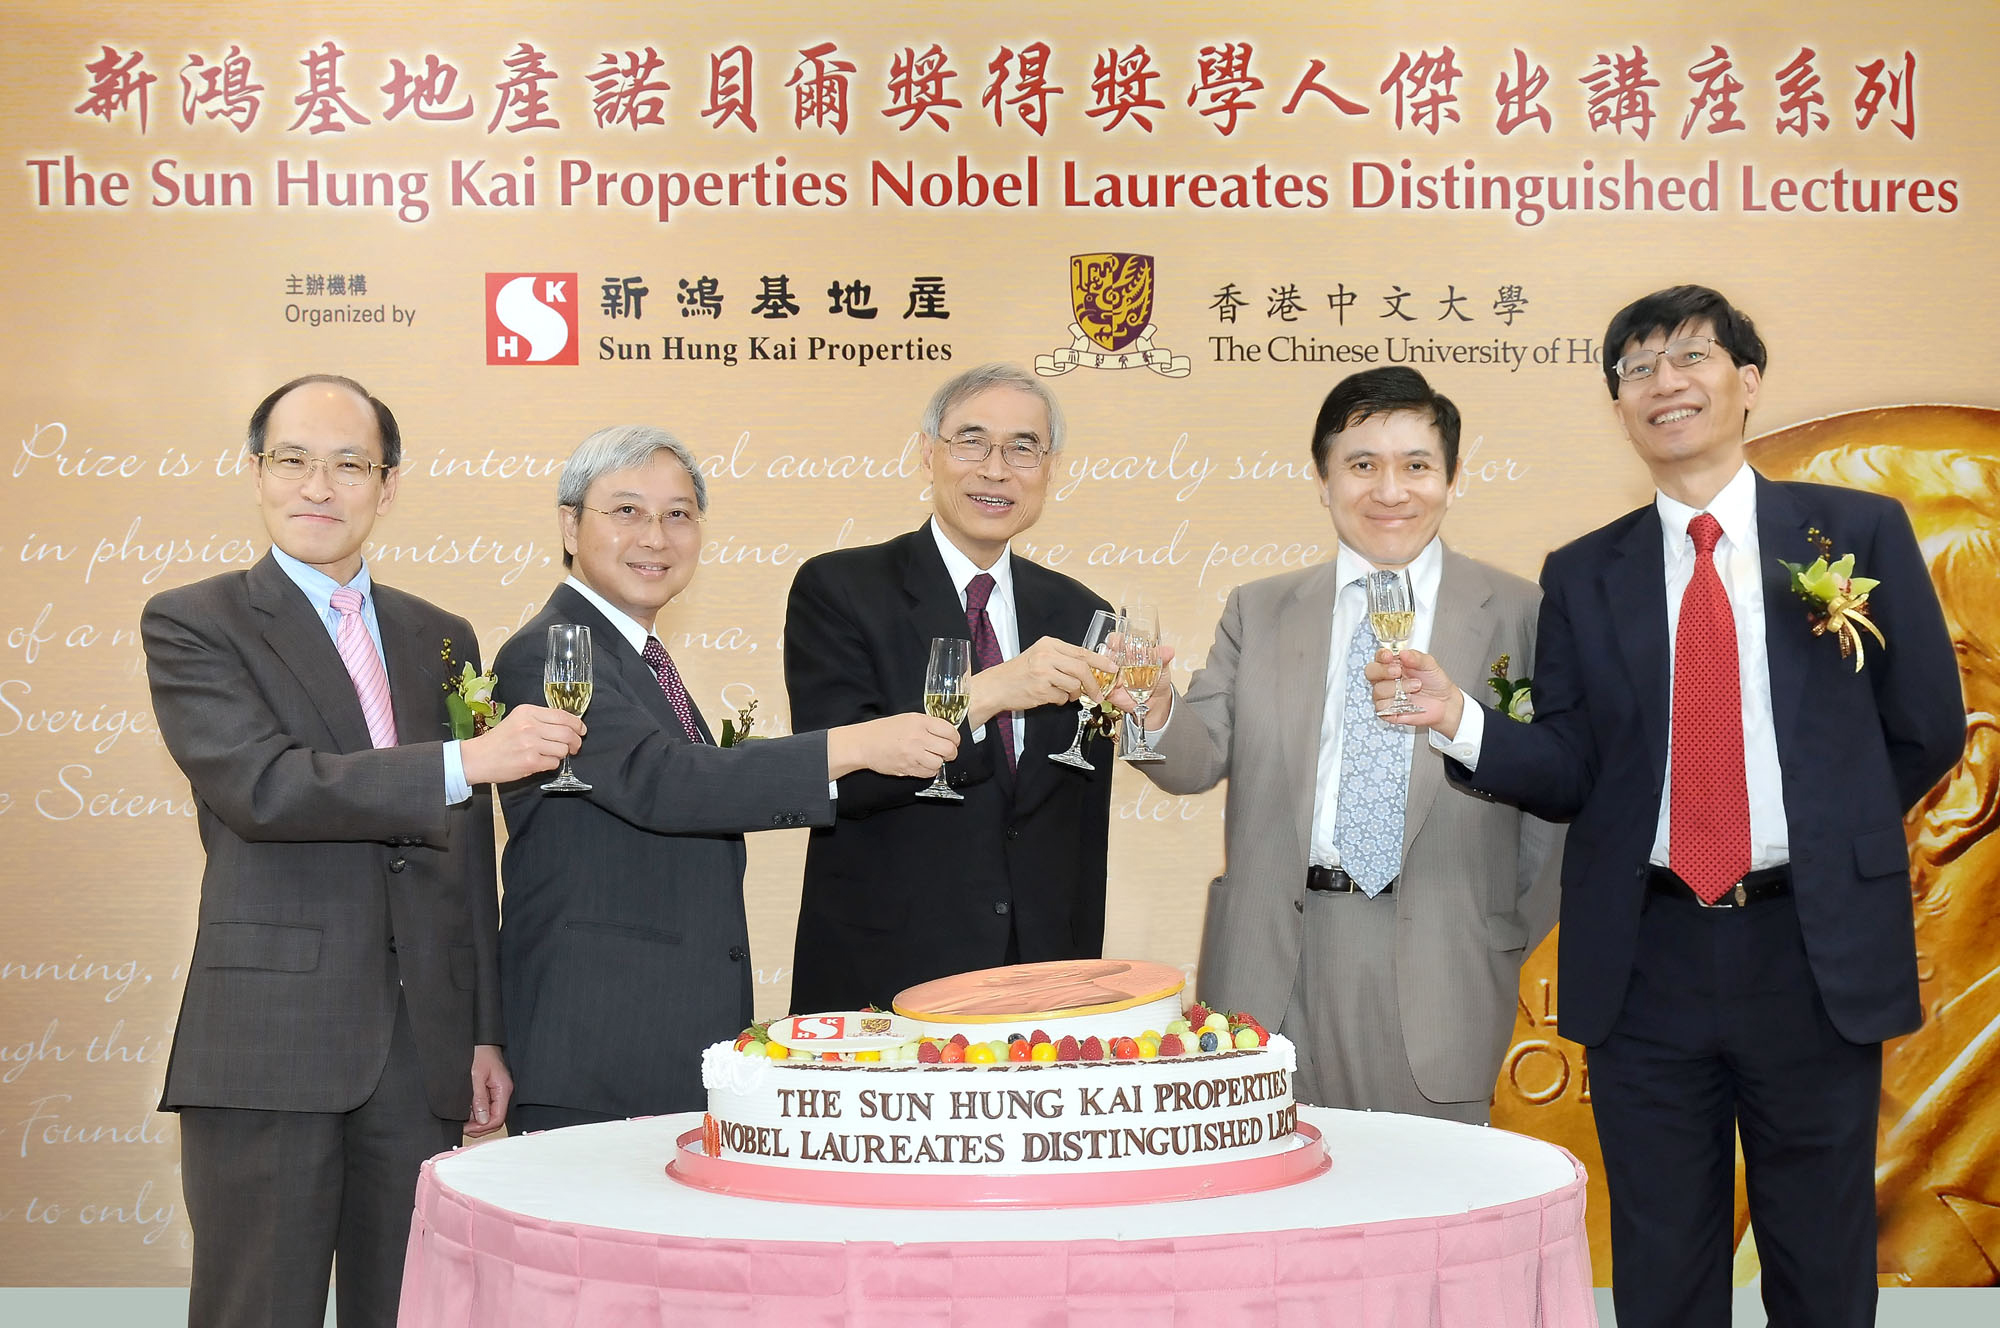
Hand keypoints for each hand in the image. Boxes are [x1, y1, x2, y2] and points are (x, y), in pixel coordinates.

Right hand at [460, 704, 584, 783]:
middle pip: (567, 733)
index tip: (581, 730)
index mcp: (527, 712)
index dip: (577, 724)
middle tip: (575, 747)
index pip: (562, 715)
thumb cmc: (498, 741)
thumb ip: (540, 719)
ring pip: (563, 749)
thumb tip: (567, 725)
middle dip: (576, 742)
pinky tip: (540, 762)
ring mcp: (530, 744)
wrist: (477, 758)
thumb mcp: (517, 720)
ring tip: (550, 755)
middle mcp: (530, 726)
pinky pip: (554, 763)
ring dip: (561, 754)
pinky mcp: (530, 761)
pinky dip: (551, 764)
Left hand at [466, 1044, 511, 1135]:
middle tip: (464, 1127)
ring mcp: (498, 1092)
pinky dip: (477, 1113)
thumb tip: (482, 1119)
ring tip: (463, 1119)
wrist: (481, 1042)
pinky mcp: (492, 1091)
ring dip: (477, 1121)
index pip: (498, 1118)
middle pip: (495, 1120)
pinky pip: (487, 1107)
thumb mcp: (476, 1076)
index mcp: (503, 1089)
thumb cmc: (480, 1053)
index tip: (467, 1128)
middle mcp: (503, 1093)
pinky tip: (467, 1111)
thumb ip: (479, 1098)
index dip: (482, 1127)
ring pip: (490, 1115)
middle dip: (480, 1127)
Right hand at [827, 713, 961, 778]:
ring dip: (939, 762)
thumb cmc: (885, 730)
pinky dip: (929, 771)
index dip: (955, 738)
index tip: (954, 741)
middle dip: (951, 752)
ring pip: (939, 763)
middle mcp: (918, 738)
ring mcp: (913, 754)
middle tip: (947, 752)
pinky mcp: (908, 768)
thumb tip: (946, 733)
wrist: (865, 743)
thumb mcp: (908, 719)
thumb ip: (927, 724)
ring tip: (932, 758)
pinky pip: (928, 773)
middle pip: (948, 749)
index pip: (949, 731)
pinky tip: (923, 765)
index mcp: (919, 722)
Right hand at [967, 636, 1102, 725]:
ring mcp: (1043, 673)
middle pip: (1082, 668)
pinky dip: (1060, 700)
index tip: (1113, 668)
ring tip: (1062, 693)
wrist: (996, 686)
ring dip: (1073, 694)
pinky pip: (1062, 698)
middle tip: (1098, 694)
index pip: (1082, 652)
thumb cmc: (1019, 672)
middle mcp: (1046, 656)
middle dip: (1093, 684)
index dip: (1100, 661)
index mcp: (1049, 644)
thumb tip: (1090, 668)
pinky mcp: (1040, 690)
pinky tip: (1048, 696)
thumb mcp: (1041, 656)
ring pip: (1074, 685)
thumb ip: (1063, 658)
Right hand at [1107, 643, 1176, 726]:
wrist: (1155, 702)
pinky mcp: (1107, 688)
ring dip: (1102, 668)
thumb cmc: (1157, 680)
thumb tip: (1169, 651)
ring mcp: (1111, 674)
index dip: (1114, 640)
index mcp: (1128, 651)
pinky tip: (1108, 685)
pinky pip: (1099, 685)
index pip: (1117, 640)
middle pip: (1105, 653)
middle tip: (1114, 658)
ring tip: (1113, 673)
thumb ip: (1162, 658)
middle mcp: (1117, 661)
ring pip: (1100, 667)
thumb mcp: (1161, 667)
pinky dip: (1100, 684)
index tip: (1116, 641)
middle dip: (1107, 654)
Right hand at [1364, 647, 1464, 735]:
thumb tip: (1403, 653)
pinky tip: (1407, 701)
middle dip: (1383, 671)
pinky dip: (1395, 704)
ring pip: (1378, 691)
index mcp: (1394, 665)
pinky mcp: (1388, 711)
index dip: (1381, 656)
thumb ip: (1416, 657)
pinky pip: (1382, 708)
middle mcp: (1387, 679)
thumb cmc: (1435, 683)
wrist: (1445, 702)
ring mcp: (1387, 695)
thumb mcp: (1429, 664)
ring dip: (1397, 688)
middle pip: (1371, 672)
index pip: (1379, 658)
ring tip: (1415, 687)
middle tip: (1398, 671)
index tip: (1389, 656)